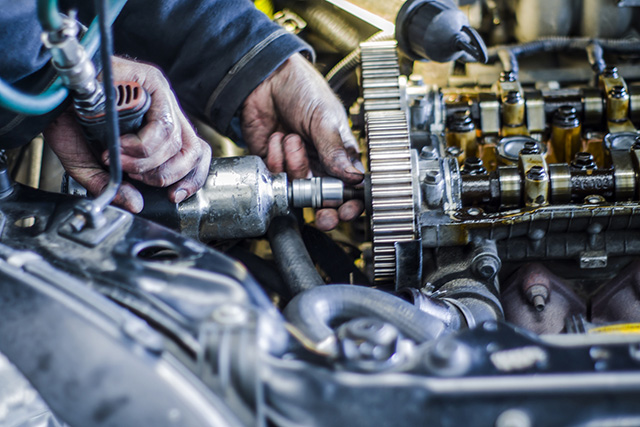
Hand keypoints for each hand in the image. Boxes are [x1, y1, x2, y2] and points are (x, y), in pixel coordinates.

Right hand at [44, 57, 210, 212]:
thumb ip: (112, 185)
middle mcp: (164, 110)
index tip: (174, 196)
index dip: (190, 178)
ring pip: (174, 141)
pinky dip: (141, 145)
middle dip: (161, 175)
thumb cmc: (66, 118)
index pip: (193, 154)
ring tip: (118, 158)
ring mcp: (161, 95)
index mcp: (158, 126)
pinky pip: (161, 125)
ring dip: (144, 161)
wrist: (46, 90)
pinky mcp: (152, 81)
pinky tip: (119, 145)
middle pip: (189, 152)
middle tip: (131, 174)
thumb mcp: (89, 162)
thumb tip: (135, 204)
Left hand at [241, 53, 363, 230]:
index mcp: (340, 153)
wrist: (266, 78)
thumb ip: (336, 151)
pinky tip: (276, 138)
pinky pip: (275, 176)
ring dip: (293, 163)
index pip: (351, 187)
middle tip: (323, 215)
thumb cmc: (302, 89)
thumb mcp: (325, 118)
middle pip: (325, 199)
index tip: (345, 211)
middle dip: (323, 209)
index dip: (350, 204)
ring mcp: (296, 164)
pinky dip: (274, 158)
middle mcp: (319, 163)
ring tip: (291, 137)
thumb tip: (354, 178)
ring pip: (298, 187)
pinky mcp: (273, 163)